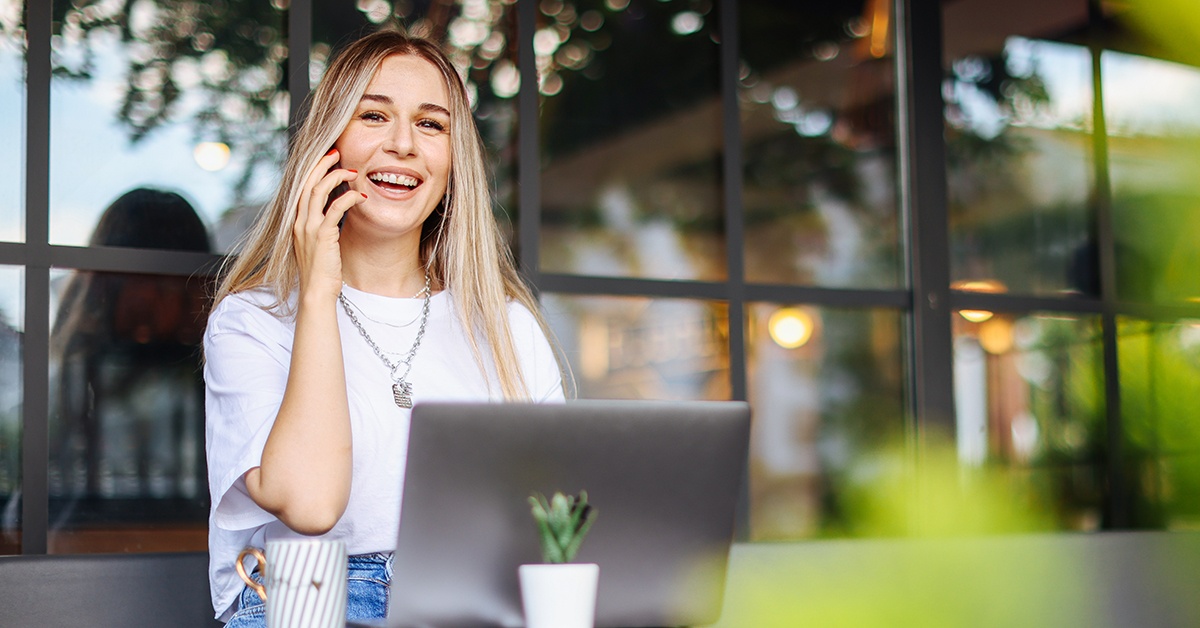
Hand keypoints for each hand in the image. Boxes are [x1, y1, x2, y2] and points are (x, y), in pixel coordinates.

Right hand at [293, 148, 362, 299]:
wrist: (316, 292)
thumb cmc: (322, 272)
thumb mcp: (318, 245)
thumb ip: (322, 227)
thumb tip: (335, 213)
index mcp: (298, 222)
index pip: (302, 188)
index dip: (314, 170)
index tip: (328, 158)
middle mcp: (300, 222)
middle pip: (307, 182)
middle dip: (322, 164)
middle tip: (337, 152)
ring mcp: (309, 228)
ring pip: (318, 191)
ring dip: (336, 177)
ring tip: (353, 171)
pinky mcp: (322, 236)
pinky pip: (336, 209)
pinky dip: (349, 199)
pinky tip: (361, 197)